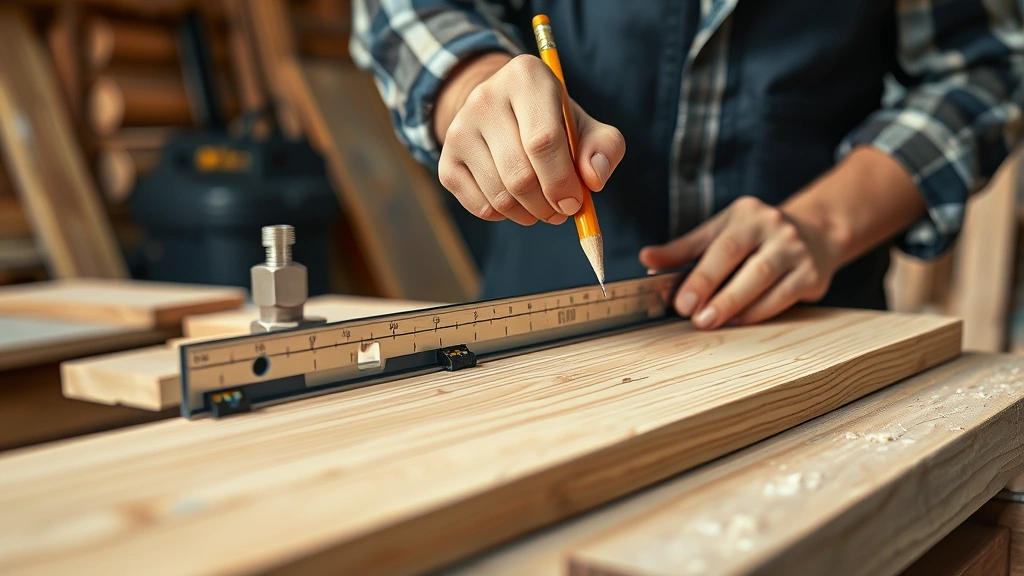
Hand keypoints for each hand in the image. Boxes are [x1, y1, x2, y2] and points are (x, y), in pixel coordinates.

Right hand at [434, 53, 624, 225]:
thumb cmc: (552, 122)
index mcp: (526, 77)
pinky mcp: (446, 160)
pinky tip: (516, 201)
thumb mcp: (585, 126)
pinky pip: (480, 207)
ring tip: (542, 207)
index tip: (574, 203)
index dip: (562, 181)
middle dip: (547, 205)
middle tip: (560, 211)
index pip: (543, 141)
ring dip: (529, 215)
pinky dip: (505, 216)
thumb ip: (604, 148)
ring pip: (500, 196)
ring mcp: (459, 129)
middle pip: (520, 175)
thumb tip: (593, 179)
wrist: (504, 112)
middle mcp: (485, 97)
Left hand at [639, 196, 839, 329]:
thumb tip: (646, 259)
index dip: (701, 277)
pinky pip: (782, 299)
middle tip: (695, 319)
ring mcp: (798, 251)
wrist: (815, 232)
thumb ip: (682, 249)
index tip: (680, 302)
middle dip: (719, 296)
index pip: (723, 247)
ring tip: (711, 322)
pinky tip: (737, 321)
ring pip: (767, 284)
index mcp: (747, 214)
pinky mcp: (813, 275)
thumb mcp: (718, 233)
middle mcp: (776, 228)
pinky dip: (758, 313)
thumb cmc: (754, 236)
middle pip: (748, 267)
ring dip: (737, 308)